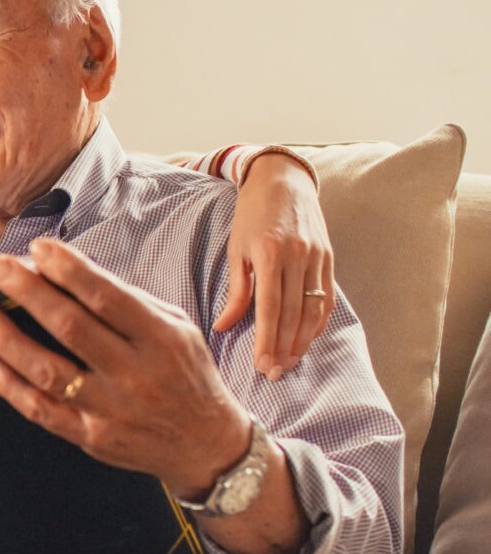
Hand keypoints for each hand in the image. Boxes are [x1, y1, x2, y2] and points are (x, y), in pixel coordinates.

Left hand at [0, 240, 251, 499]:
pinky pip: (41, 410)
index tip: (37, 247)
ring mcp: (111, 409)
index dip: (69, 269)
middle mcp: (135, 375)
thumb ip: (127, 302)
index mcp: (160, 339)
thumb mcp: (175, 328)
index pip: (107, 297)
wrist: (207, 445)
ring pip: (47, 371)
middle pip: (71, 328)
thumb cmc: (185, 374)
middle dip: (29, 292)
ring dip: (7, 339)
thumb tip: (68, 271)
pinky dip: (9, 385)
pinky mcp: (92, 437)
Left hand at [217, 153, 333, 378]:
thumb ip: (236, 290)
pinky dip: (319, 322)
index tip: (261, 365)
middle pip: (293, 314)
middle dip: (284, 347)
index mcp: (268, 253)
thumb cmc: (251, 216)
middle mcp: (297, 256)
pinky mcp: (330, 257)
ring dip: (303, 340)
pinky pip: (327, 297)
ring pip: (314, 309)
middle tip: (275, 374)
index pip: (269, 308)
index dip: (266, 340)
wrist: (283, 180)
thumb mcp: (236, 249)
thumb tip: (224, 326)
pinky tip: (308, 339)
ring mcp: (317, 257)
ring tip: (290, 362)